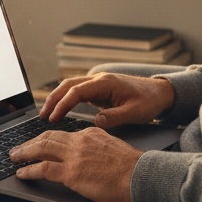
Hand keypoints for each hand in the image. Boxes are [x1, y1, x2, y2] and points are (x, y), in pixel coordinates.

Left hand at [11, 126, 139, 201]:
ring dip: (24, 153)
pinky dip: (29, 170)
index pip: (63, 134)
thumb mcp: (114, 150)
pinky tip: (22, 173)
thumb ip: (99, 150)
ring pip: (41, 148)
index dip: (47, 139)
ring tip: (14, 158)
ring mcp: (74, 156)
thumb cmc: (133, 170)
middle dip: (29, 143)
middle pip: (47, 137)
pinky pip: (43, 168)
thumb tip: (90, 160)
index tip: (39, 144)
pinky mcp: (71, 172)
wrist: (141, 176)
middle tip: (18, 149)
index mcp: (91, 134)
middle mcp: (80, 141)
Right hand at [40, 72, 176, 128]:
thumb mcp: (135, 112)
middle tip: (41, 116)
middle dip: (53, 99)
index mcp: (105, 83)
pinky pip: (77, 92)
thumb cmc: (149, 102)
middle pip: (68, 85)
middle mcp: (99, 80)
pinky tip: (59, 111)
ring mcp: (98, 84)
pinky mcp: (99, 90)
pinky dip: (66, 100)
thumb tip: (97, 122)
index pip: (77, 91)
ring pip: (71, 87)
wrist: (160, 93)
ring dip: (57, 98)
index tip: (53, 118)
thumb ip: (115, 117)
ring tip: (46, 114)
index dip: (63, 105)